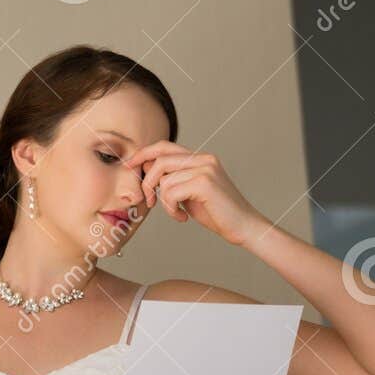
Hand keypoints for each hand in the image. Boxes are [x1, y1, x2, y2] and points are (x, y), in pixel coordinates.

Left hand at [125, 142, 268, 246]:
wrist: (244, 227)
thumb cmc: (218, 214)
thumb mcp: (190, 193)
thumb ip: (174, 180)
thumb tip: (147, 171)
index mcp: (201, 158)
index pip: (165, 147)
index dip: (144, 154)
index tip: (130, 166)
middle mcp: (204, 158)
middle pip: (160, 159)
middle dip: (147, 181)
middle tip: (149, 201)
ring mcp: (205, 169)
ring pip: (164, 179)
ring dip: (164, 202)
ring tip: (177, 213)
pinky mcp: (204, 183)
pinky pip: (171, 192)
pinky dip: (171, 209)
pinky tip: (183, 217)